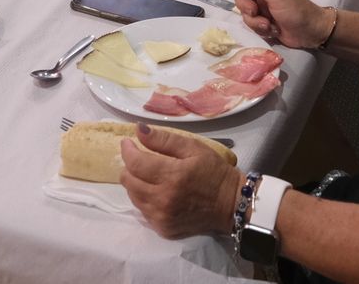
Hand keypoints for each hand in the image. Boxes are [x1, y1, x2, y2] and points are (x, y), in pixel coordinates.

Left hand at [120, 123, 242, 238]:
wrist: (231, 204)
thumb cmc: (214, 171)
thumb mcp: (194, 148)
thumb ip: (164, 140)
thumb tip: (138, 130)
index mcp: (172, 176)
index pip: (135, 163)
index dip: (127, 150)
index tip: (128, 142)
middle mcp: (163, 199)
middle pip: (129, 181)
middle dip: (129, 166)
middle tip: (139, 158)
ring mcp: (162, 217)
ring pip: (132, 197)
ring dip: (135, 183)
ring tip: (148, 175)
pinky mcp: (163, 228)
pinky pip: (142, 211)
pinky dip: (144, 198)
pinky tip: (156, 191)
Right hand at [229, 0, 331, 48]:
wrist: (310, 33)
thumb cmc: (297, 10)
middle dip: (244, 3)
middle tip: (253, 11)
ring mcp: (262, 6)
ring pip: (244, 10)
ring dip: (254, 20)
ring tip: (267, 25)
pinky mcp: (262, 20)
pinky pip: (251, 22)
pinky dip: (259, 28)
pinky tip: (272, 30)